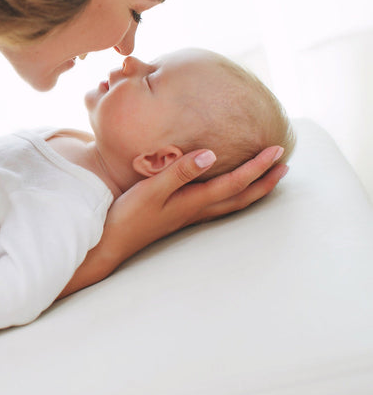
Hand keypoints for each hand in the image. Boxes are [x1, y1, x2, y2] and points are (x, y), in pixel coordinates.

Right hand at [107, 146, 287, 258]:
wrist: (109, 243)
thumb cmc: (126, 216)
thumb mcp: (150, 190)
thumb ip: (180, 171)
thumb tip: (212, 155)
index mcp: (193, 201)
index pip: (234, 182)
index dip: (257, 167)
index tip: (277, 150)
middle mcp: (195, 210)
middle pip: (240, 197)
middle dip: (265, 182)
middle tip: (284, 165)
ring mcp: (187, 216)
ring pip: (230, 204)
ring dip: (252, 191)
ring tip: (266, 178)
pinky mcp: (177, 216)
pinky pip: (215, 205)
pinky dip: (231, 196)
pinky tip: (225, 190)